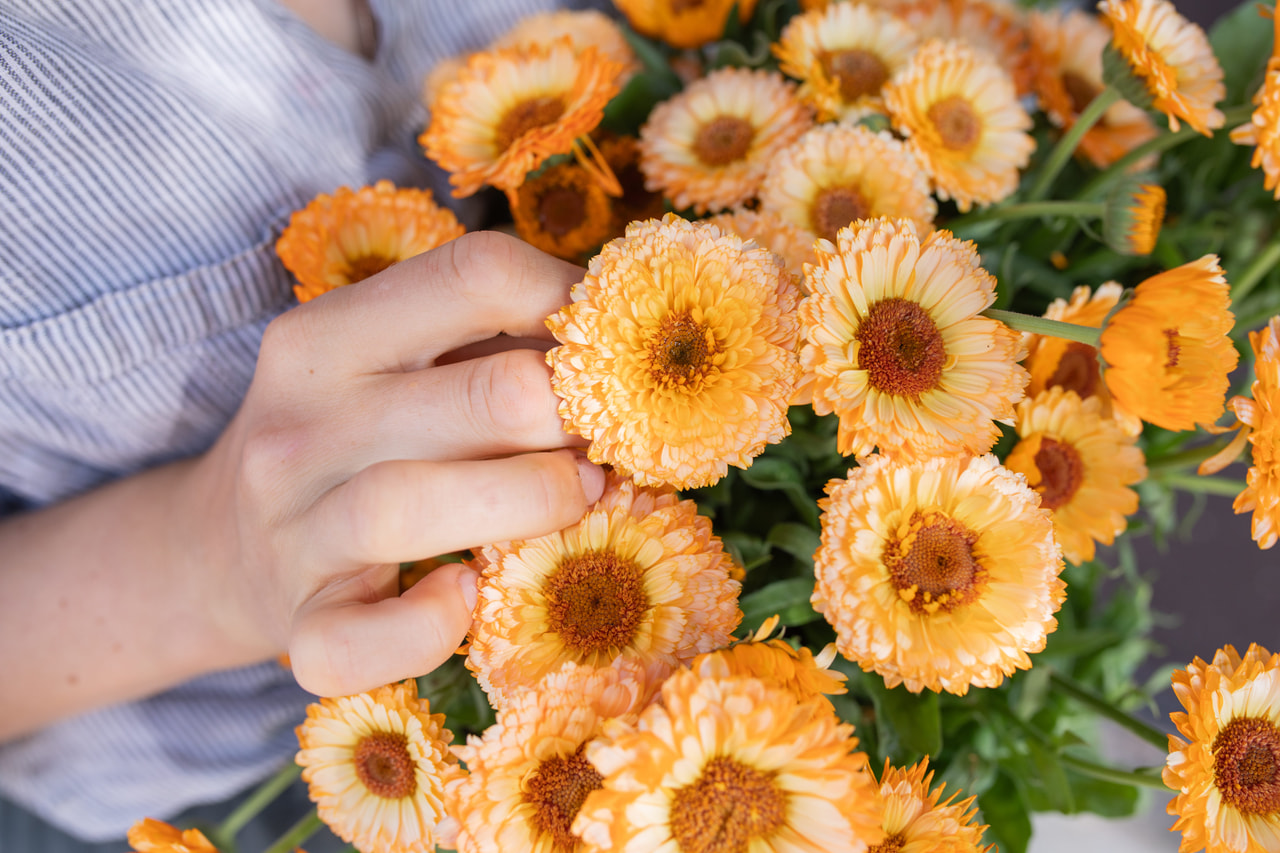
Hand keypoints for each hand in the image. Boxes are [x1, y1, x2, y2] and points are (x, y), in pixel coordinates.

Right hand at [177, 231, 602, 696]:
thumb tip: (623, 344)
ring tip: (586, 498)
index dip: (572, 302)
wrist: (214, 550)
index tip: (611, 343)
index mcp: (327, 336)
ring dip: (536, 500)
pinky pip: (356, 642)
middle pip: (484, 394)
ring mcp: (294, 530)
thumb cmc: (344, 443)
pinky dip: (427, 628)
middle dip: (580, 414)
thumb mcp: (385, 366)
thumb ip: (484, 343)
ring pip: (416, 505)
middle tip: (616, 436)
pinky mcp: (298, 625)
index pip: (474, 275)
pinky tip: (469, 595)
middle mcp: (302, 423)